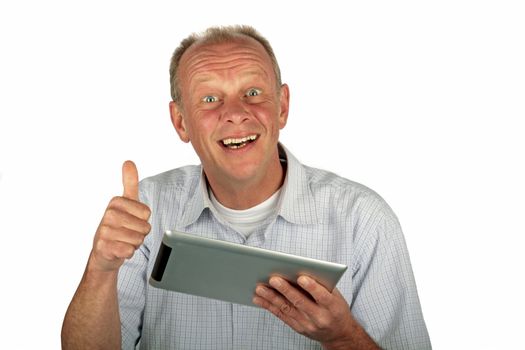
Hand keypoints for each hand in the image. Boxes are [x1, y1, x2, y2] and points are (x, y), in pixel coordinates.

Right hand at [89, 161, 151, 271]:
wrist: (104, 252)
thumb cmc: (119, 226)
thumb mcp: (126, 202)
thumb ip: (129, 182)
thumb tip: (128, 162)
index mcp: (116, 202)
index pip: (147, 213)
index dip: (143, 220)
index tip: (131, 220)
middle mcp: (108, 215)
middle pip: (144, 227)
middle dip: (140, 234)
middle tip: (127, 233)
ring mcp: (104, 231)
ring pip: (138, 240)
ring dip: (134, 244)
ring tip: (122, 241)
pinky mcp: (103, 247)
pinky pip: (129, 251)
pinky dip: (128, 253)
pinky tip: (118, 250)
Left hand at [253, 276, 377, 349]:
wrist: (339, 334)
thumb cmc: (336, 308)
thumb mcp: (336, 296)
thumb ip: (321, 284)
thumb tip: (298, 271)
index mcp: (333, 306)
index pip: (322, 296)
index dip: (312, 287)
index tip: (301, 277)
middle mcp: (320, 317)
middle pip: (300, 302)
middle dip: (285, 290)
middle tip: (273, 279)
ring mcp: (307, 324)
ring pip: (287, 309)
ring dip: (271, 298)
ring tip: (260, 288)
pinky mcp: (298, 328)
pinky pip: (281, 316)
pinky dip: (269, 306)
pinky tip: (259, 299)